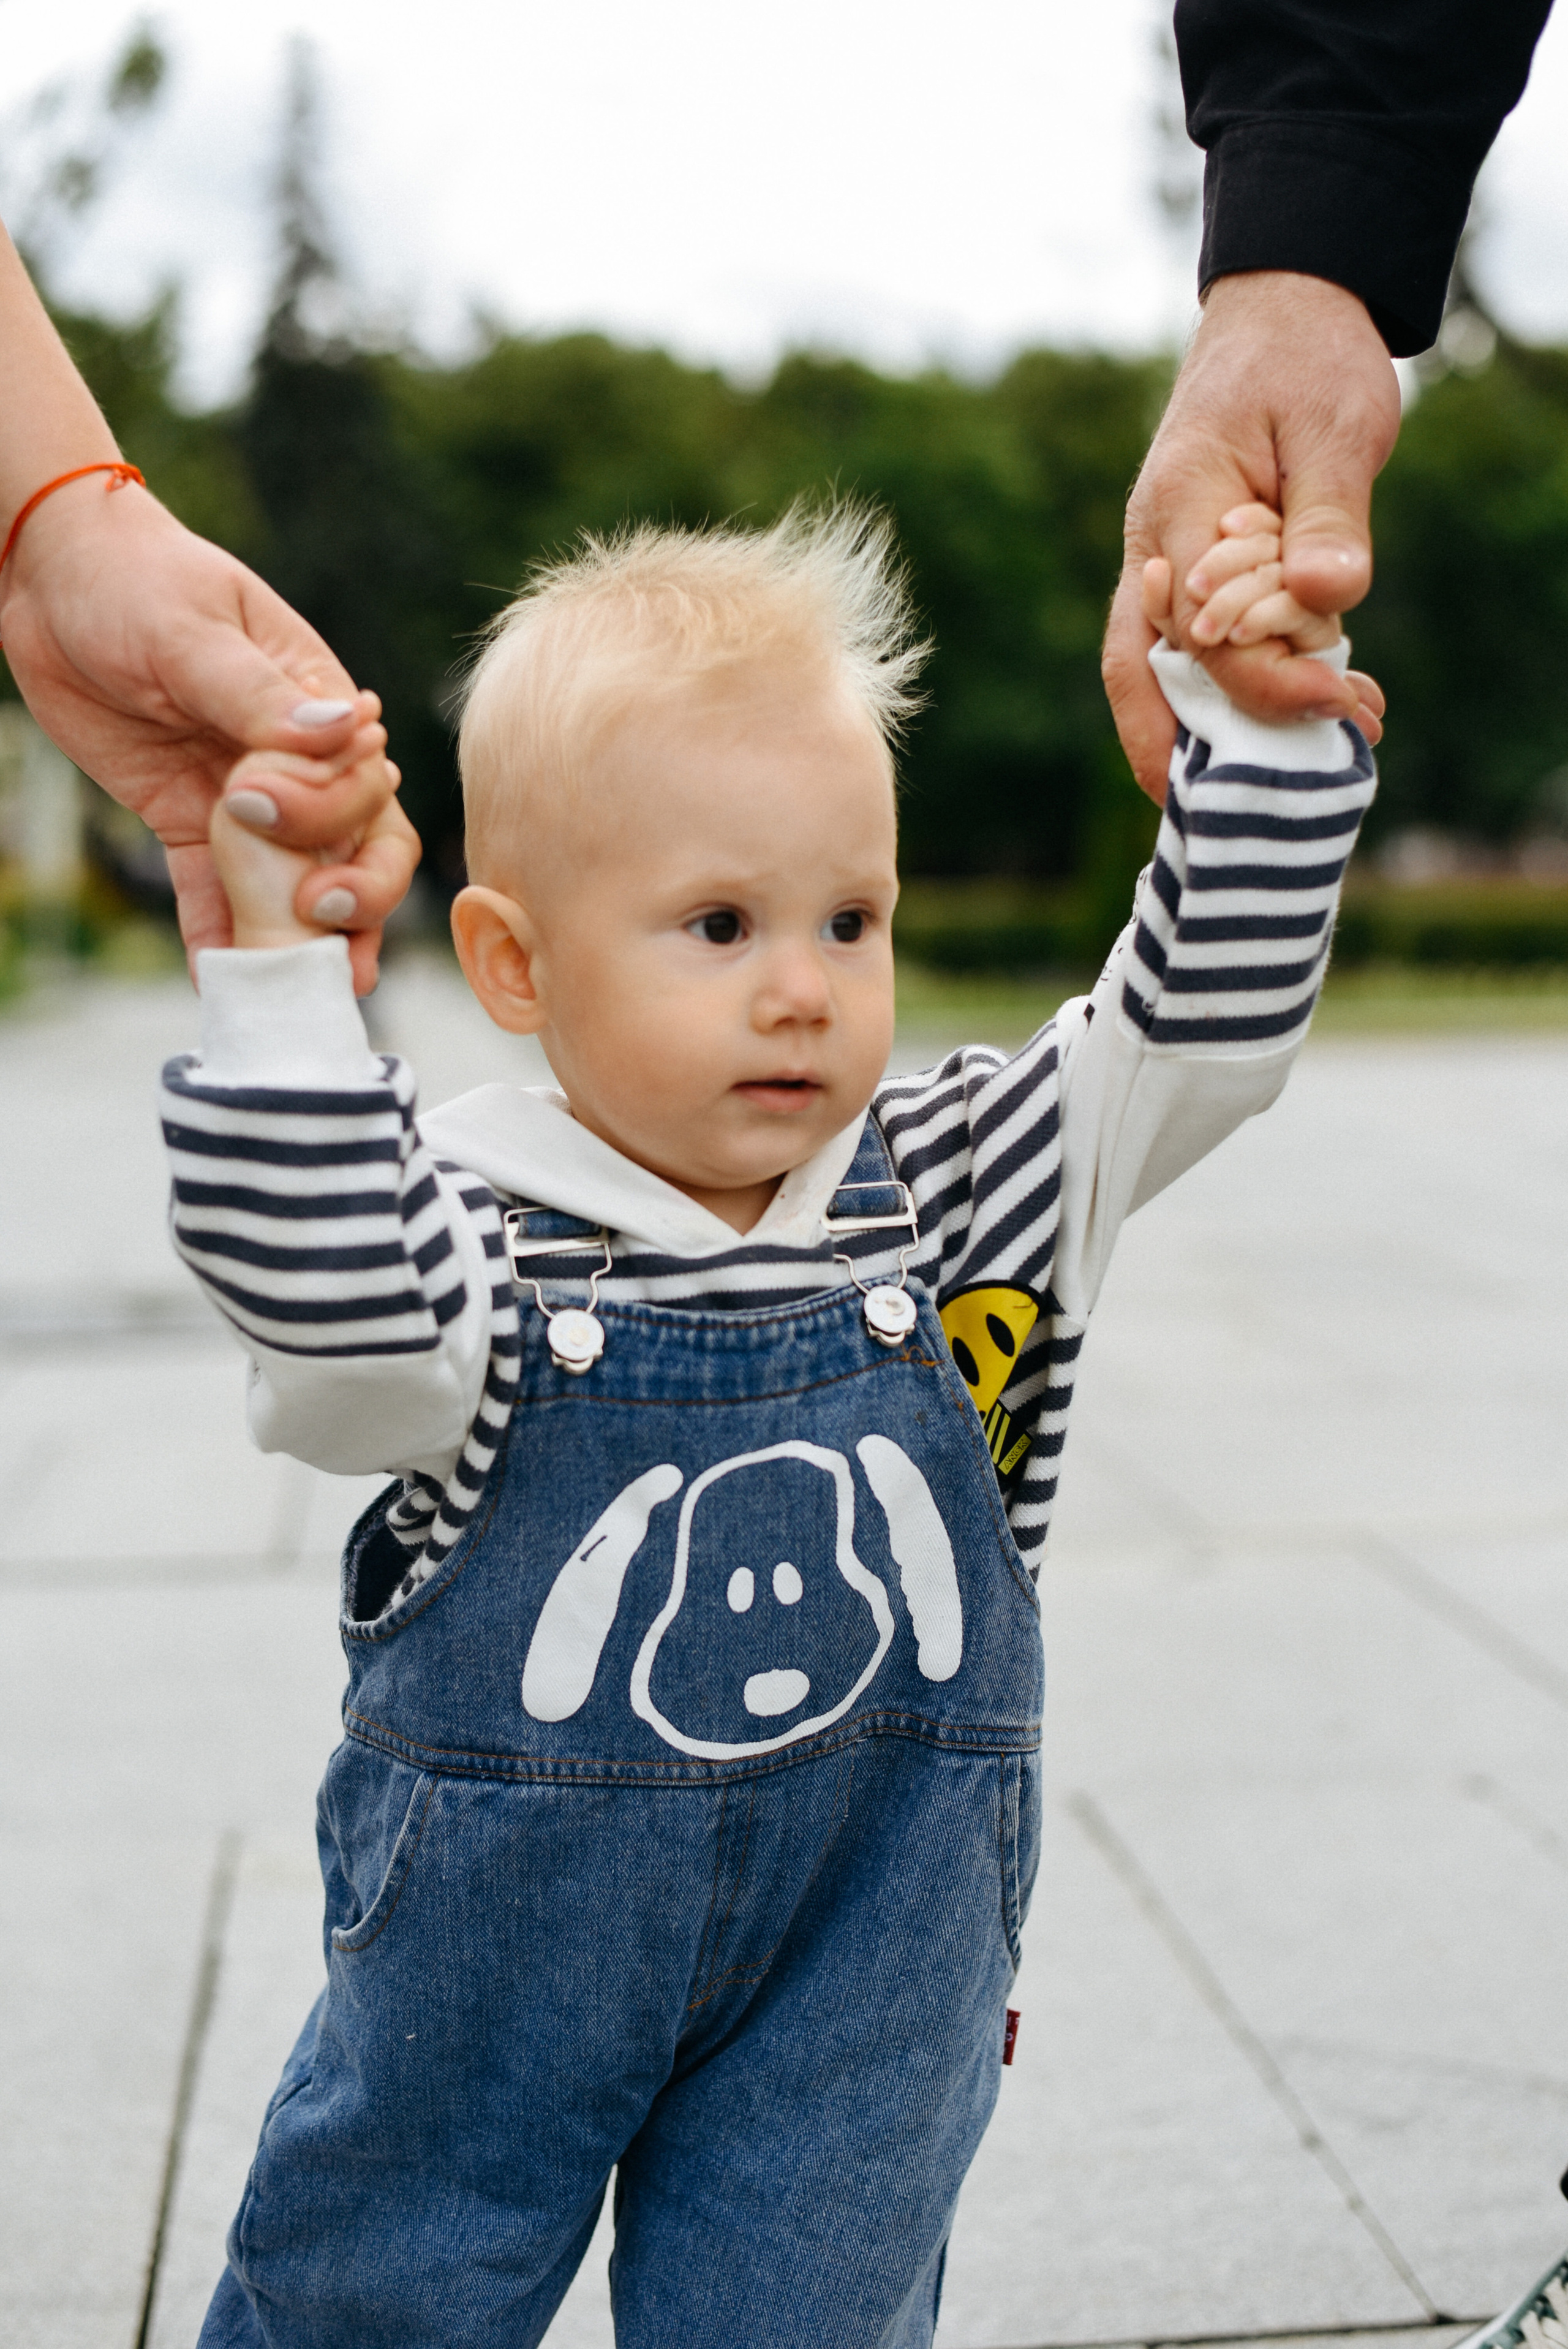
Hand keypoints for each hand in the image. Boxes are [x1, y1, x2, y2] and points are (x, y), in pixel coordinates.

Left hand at [0, 479, 420, 989]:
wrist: (54, 580)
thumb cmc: (137, 580)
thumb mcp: (194, 629)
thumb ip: (262, 693)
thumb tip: (346, 729)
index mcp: (318, 706)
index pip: (361, 781)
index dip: (327, 812)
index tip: (257, 805)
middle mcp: (298, 762)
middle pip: (357, 844)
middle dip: (355, 896)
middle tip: (319, 926)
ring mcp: (247, 800)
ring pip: (296, 882)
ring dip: (303, 939)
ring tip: (301, 991)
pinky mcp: (190, 823)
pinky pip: (212, 892)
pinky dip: (218, 938)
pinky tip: (216, 981)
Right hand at [1104, 272, 1400, 800]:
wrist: (1283, 315)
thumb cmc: (1306, 363)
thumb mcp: (1334, 428)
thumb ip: (1327, 517)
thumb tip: (1326, 600)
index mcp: (1175, 511)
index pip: (1203, 631)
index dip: (1266, 679)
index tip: (1340, 701)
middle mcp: (1150, 552)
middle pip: (1146, 676)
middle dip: (1209, 744)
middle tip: (1295, 783)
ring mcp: (1159, 570)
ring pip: (1159, 677)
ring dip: (1221, 731)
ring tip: (1314, 760)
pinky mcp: (1187, 580)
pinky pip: (1191, 656)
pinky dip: (1234, 696)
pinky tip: (1310, 708)